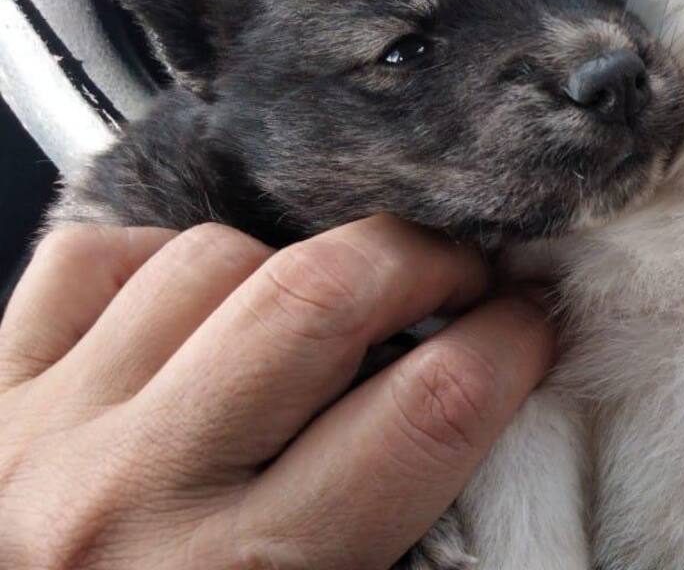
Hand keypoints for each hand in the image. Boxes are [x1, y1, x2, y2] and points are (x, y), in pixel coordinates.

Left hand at [0, 215, 555, 568]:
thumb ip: (401, 531)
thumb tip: (483, 402)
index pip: (426, 410)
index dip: (509, 344)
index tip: (528, 326)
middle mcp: (137, 496)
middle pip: (323, 298)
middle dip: (424, 261)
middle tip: (459, 276)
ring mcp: (45, 432)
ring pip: (212, 259)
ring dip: (298, 265)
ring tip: (328, 307)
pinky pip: (93, 261)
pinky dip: (165, 259)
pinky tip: (202, 302)